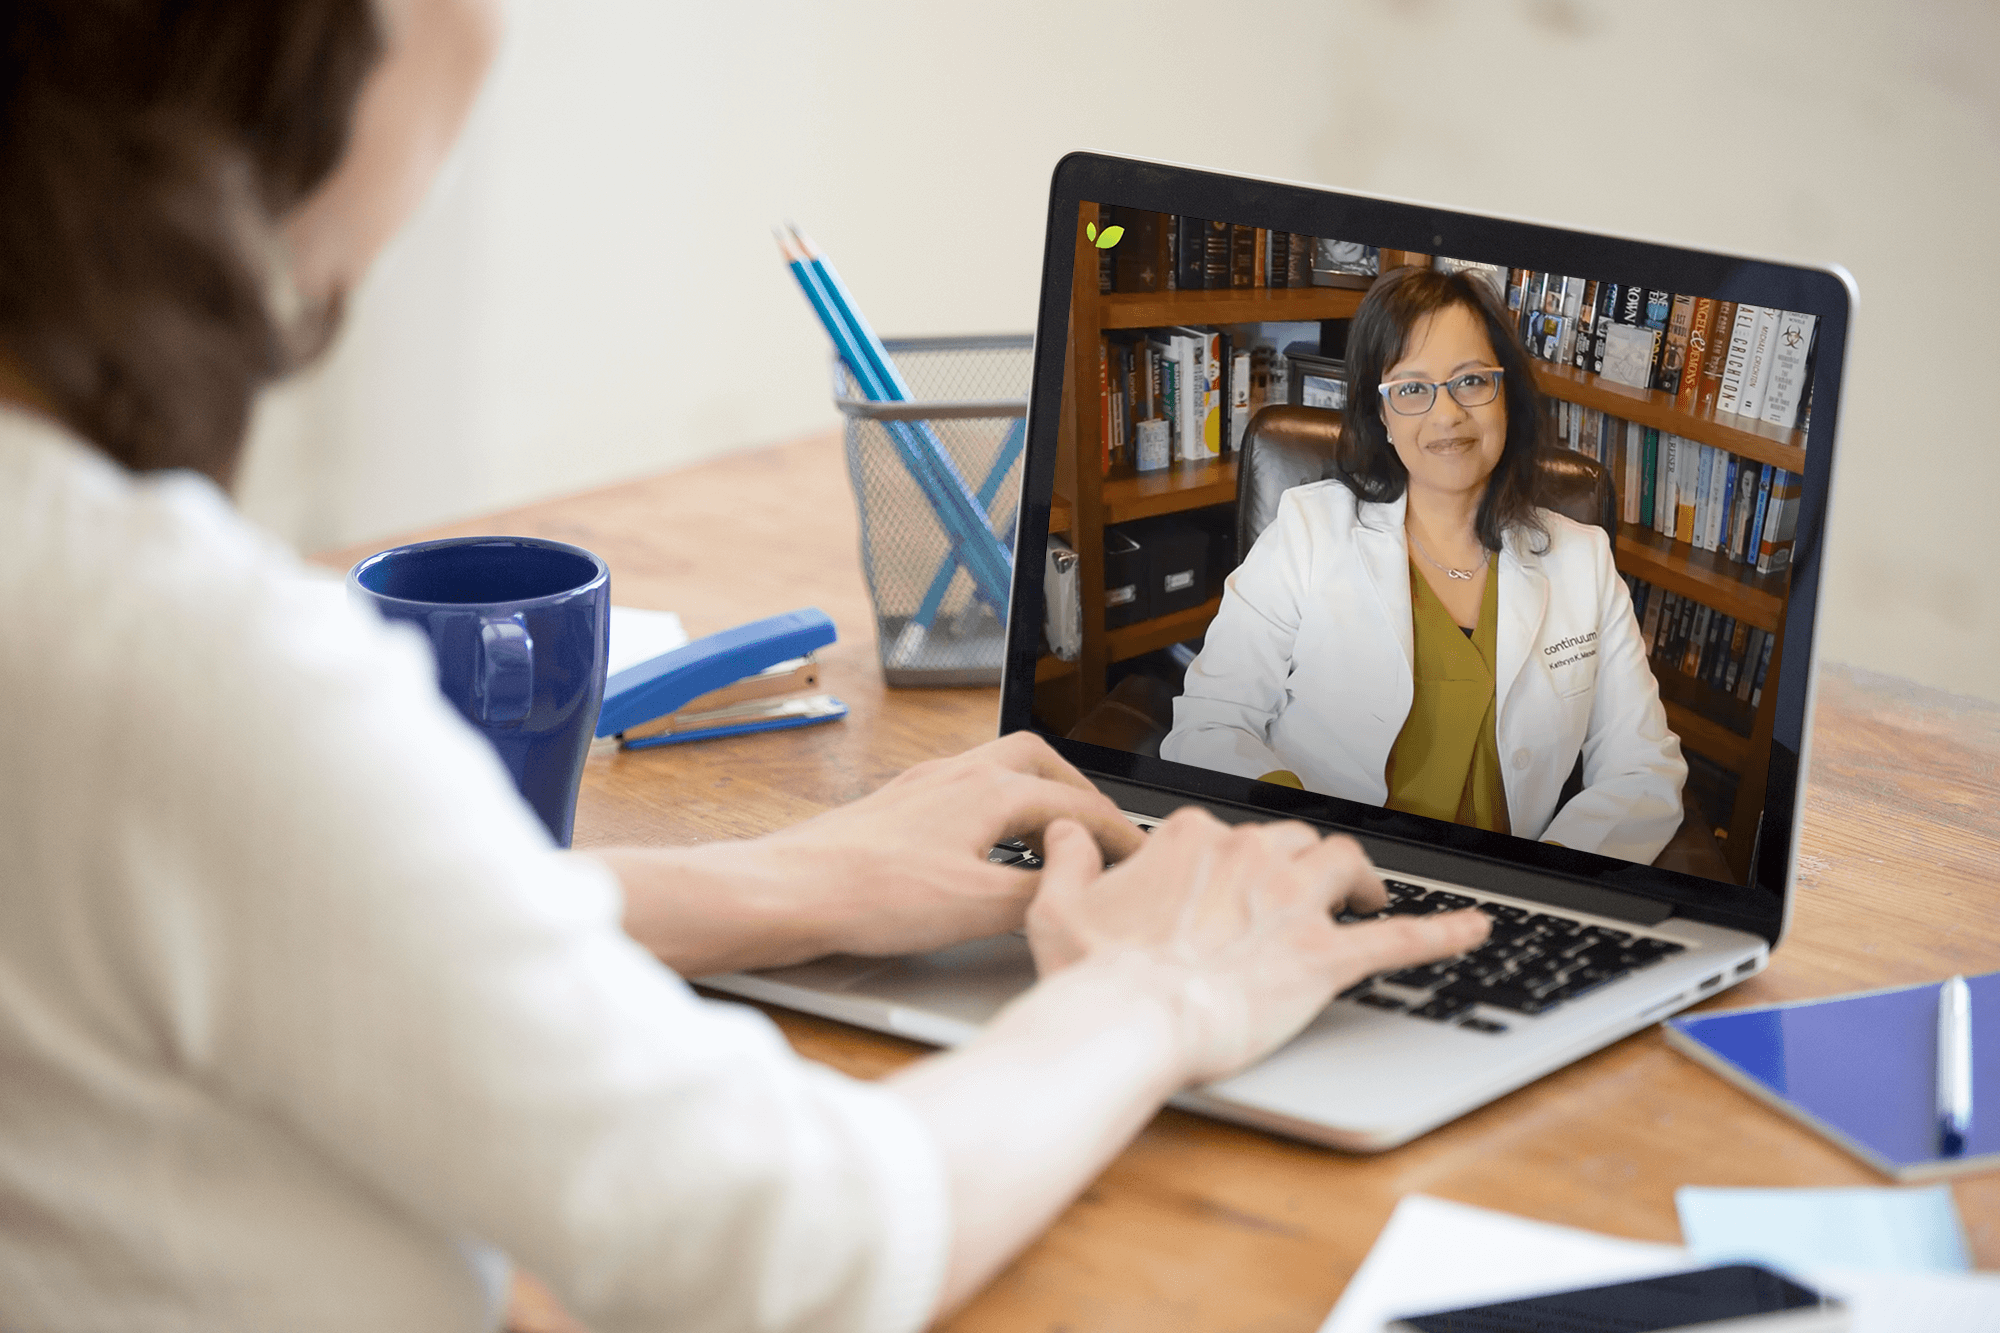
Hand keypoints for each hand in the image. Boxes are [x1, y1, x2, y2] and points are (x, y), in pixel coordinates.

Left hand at [610, 732, 1148, 973]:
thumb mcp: (979, 907)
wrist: (787, 892)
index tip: (1143, 860)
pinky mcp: (893, 810)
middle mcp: (955, 775)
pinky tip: (987, 850)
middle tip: (1105, 832)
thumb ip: (1040, 896)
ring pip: (997, 771)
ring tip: (1054, 838)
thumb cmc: (870, 895)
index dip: (1119, 835)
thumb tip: (1079, 893)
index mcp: (987, 789)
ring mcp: (920, 789)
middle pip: (1038, 763)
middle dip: (1080, 794)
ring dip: (1036, 797)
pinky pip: (964, 793)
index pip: (1076, 807)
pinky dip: (995, 812)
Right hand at [1026, 808, 1488, 1083]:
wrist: (1129, 1020)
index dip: (1235, 860)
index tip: (1229, 883)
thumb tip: (1065, 829)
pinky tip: (1476, 931)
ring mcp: (1292, 904)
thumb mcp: (1056, 908)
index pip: (1228, 834)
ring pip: (1345, 864)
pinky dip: (1444, 932)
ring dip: (1360, 877)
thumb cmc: (1092, 975)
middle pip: (1293, 842)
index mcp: (1193, 841)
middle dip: (1302, 862)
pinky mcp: (1324, 957)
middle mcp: (1250, 856)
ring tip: (1366, 896)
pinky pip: (1401, 939)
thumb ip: (1065, 859)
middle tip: (1307, 889)